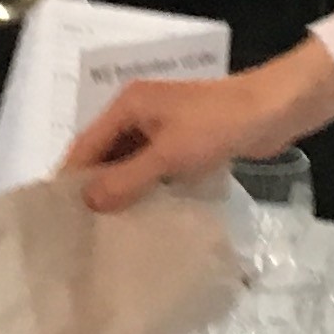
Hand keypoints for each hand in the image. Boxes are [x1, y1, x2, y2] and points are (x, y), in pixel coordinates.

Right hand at [64, 41, 333, 211]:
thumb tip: (88, 202)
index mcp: (128, 105)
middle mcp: (139, 112)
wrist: (275, 109)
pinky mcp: (185, 140)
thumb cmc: (218, 126)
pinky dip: (147, 186)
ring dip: (122, 188)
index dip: (72, 177)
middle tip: (82, 228)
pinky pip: (155, 165)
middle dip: (95, 186)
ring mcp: (164, 126)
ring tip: (107, 228)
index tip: (58, 214)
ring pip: (131, 161)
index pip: (86, 144)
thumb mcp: (169, 155)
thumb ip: (127, 178)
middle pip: (106, 152)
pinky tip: (144, 214)